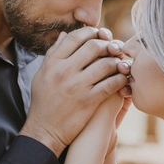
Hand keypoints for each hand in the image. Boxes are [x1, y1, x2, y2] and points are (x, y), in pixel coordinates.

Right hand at [21, 27, 128, 155]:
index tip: (99, 34)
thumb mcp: (41, 75)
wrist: (44, 131)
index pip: (74, 37)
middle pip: (94, 46)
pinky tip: (122, 79)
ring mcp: (77, 86)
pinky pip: (111, 83)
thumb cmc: (43, 102)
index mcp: (53, 63)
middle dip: (107, 44)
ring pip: (106, 63)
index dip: (90, 31)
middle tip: (114, 48)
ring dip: (117, 61)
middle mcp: (64, 71)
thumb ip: (53, 54)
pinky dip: (120, 78)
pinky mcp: (89, 101)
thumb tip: (64, 35)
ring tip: (119, 63)